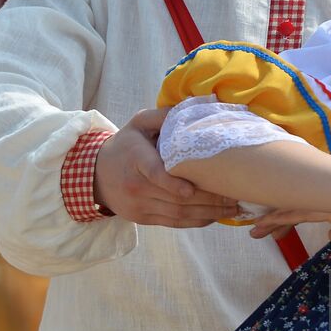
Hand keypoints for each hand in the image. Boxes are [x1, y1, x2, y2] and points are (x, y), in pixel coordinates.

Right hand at [93, 108, 240, 226]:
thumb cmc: (124, 145)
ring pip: (178, 214)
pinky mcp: (143, 219)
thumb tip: (192, 106)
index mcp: (135, 160)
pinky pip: (174, 223)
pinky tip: (215, 216)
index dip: (173, 184)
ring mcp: (139, 206)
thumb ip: (161, 116)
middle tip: (235, 196)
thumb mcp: (137, 124)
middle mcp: (136, 187)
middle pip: (174, 198)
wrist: (95, 175)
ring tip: (232, 208)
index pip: (154, 174)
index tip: (191, 189)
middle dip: (208, 199)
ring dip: (208, 213)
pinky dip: (196, 221)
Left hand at [249, 209, 330, 239]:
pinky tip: (273, 224)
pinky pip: (302, 212)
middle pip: (293, 208)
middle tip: (252, 230)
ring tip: (255, 230)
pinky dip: (285, 217)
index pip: (302, 210)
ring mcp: (328, 204)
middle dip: (272, 218)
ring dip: (273, 219)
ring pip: (293, 210)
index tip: (264, 226)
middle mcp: (327, 202)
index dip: (283, 217)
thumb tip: (329, 237)